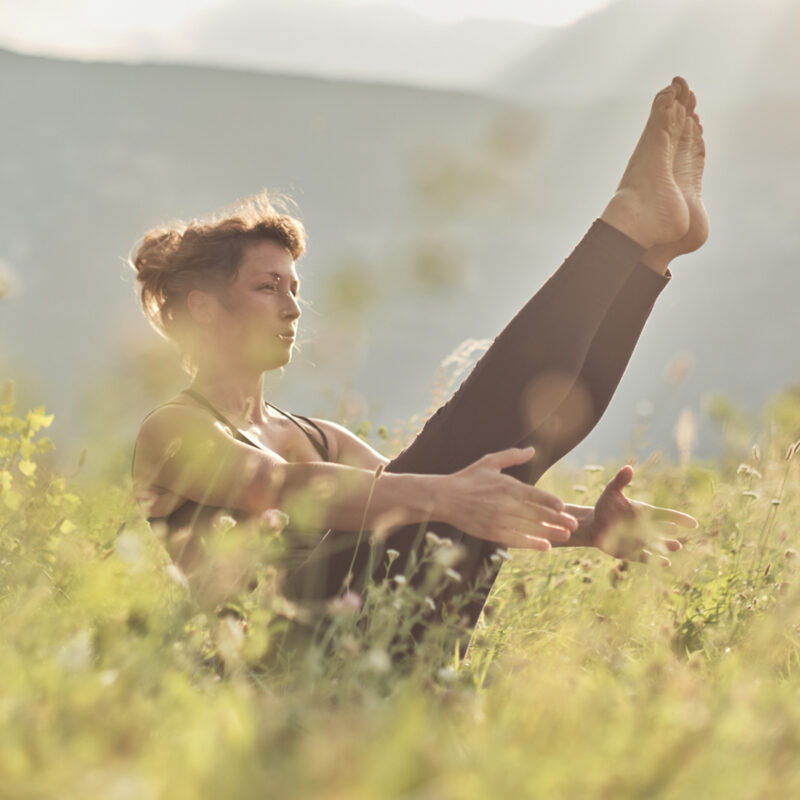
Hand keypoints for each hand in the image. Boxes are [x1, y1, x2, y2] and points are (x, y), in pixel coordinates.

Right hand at [445, 446, 577, 549]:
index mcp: (507, 486)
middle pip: (538, 513)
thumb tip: (532, 450)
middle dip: (558, 519)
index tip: (564, 506)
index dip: (551, 502)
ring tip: (566, 536)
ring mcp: (499, 519)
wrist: (444, 498)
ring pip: (530, 528)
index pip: (536, 495)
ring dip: (550, 532)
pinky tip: (545, 546)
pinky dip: (532, 543)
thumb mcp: (489, 462)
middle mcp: (506, 504)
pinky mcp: (492, 532)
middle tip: (574, 524)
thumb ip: (512, 456)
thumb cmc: (467, 478)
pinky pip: (517, 539)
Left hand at [586, 465, 697, 565]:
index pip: (665, 515)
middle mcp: (646, 528)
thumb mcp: (611, 492)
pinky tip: (666, 563)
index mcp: (645, 513)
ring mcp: (640, 541)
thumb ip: (621, 481)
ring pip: (657, 544)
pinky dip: (655, 561)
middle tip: (675, 532)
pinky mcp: (631, 553)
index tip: (693, 523)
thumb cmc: (605, 506)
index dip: (679, 518)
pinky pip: (646, 558)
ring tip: (676, 546)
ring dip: (666, 546)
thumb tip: (628, 467)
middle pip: (662, 530)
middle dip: (668, 531)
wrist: (594, 524)